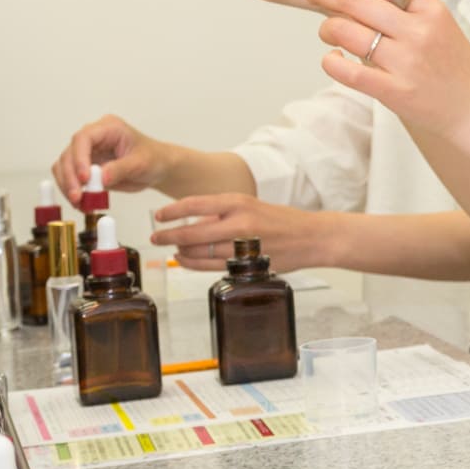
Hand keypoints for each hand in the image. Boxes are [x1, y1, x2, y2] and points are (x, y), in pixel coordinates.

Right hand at [55, 114, 173, 200]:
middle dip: (70, 177)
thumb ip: (120, 169)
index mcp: (108, 128)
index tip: (84, 178)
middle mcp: (94, 138)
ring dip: (67, 186)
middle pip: (69, 153)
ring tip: (79, 203)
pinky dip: (71, 190)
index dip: (79, 158)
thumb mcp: (141, 163)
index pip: (84, 138)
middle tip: (77, 197)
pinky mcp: (85, 167)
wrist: (157, 168)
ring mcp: (87, 152)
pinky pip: (69, 178)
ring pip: (64, 166)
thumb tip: (101, 178)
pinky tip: (81, 203)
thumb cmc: (153, 158)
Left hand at [149, 194, 332, 272]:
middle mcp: (239, 221)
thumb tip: (192, 219)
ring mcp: (243, 245)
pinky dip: (194, 264)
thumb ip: (224, 212)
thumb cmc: (282, 221)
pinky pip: (212, 266)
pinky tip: (186, 260)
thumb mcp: (252, 206)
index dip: (172, 212)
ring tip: (171, 250)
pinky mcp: (247, 264)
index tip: (159, 216)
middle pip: (192, 232)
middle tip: (156, 237)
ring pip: (200, 251)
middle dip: (169, 236)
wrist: (313, 238)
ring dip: (181, 252)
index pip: (195, 204)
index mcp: (239, 202)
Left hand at [307, 0, 469, 135]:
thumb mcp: (438, 23)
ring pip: (346, 32)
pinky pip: (348, 72)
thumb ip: (402, 6)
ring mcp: (407, 62)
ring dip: (326, 28)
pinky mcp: (395, 92)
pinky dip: (332, 61)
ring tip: (328, 31)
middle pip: (355, 0)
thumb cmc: (453, 65)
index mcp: (430, 7)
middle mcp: (418, 31)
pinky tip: (334, 58)